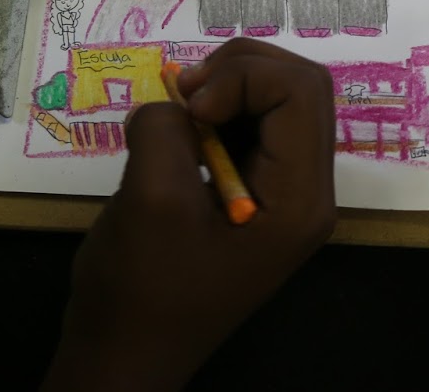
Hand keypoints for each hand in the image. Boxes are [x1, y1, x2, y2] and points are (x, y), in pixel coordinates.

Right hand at [44, 39, 336, 391]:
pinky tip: (180, 132)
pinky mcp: (251, 194)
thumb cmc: (142, 289)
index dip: (245, 77)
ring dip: (226, 88)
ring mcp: (280, 194)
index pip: (301, 93)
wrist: (124, 356)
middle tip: (182, 94)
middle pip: (298, 89)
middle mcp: (304, 192)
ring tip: (177, 112)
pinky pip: (250, 129)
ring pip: (276, 102)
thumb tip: (175, 104)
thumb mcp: (150, 198)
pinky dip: (215, 113)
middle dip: (239, 72)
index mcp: (299, 198)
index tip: (189, 106)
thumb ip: (167, 128)